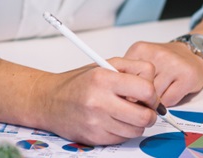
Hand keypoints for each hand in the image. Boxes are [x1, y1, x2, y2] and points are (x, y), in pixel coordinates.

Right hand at [33, 58, 159, 144]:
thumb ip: (134, 70)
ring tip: (127, 113)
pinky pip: (122, 139)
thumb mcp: (105, 65)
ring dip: (137, 123)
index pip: (146, 90)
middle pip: (145, 116)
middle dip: (150, 113)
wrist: (48, 100)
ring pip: (136, 130)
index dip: (153, 94)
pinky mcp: (94, 138)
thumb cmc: (79, 82)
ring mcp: (96, 122)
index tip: (149, 95)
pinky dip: (123, 131)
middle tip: (144, 108)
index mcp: (104, 79)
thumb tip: (154, 87)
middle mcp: (99, 102)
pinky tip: (114, 120)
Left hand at [123, 41, 202, 105]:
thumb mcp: (142, 60)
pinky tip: (171, 92)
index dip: (126, 91)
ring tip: (160, 92)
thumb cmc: (166, 61)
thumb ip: (129, 75)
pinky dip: (168, 102)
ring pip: (154, 97)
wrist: (194, 54)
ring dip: (155, 102)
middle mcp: (157, 54)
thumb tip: (120, 98)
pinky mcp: (187, 76)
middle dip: (141, 99)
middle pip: (139, 89)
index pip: (124, 79)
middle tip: (146, 97)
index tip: (129, 95)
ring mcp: (173, 64)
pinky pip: (169, 100)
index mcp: (141, 50)